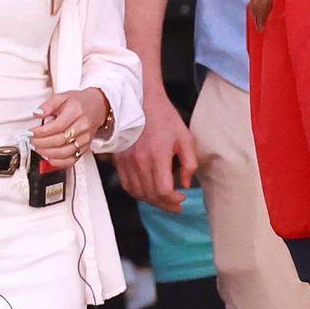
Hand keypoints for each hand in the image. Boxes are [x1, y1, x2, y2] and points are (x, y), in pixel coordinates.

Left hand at [32, 88, 110, 169]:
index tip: (31, 132)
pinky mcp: (85, 147)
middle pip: (60, 140)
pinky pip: (72, 160)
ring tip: (38, 148)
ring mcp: (85, 139)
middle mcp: (83, 127)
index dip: (41, 132)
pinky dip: (58, 162)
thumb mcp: (62, 97)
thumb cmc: (79, 102)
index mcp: (76, 112)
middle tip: (32, 140)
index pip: (57, 126)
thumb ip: (48, 105)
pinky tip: (49, 157)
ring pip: (65, 152)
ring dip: (47, 153)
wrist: (96, 107)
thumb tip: (37, 113)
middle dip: (41, 143)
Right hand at [114, 90, 198, 211]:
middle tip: (176, 205)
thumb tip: (186, 184)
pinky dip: (138, 193)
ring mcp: (127, 162)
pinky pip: (127, 185)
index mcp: (157, 156)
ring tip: (164, 200)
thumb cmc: (165, 118)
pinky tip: (148, 192)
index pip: (162, 190)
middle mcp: (139, 162)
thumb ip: (190, 163)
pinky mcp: (119, 161)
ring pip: (137, 193)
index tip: (182, 198)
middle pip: (150, 195)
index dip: (173, 200)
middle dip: (165, 205)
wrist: (140, 103)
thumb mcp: (185, 138)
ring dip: (151, 201)